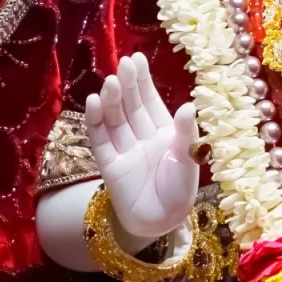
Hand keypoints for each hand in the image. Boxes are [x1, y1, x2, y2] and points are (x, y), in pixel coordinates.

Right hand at [84, 52, 199, 241]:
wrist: (162, 222)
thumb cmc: (180, 191)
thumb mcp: (187, 159)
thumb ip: (185, 133)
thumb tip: (188, 106)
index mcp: (164, 132)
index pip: (150, 101)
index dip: (143, 81)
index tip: (136, 59)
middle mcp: (142, 136)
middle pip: (131, 106)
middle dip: (128, 85)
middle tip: (124, 64)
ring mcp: (124, 149)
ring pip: (115, 119)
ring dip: (112, 100)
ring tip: (111, 81)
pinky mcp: (109, 165)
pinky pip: (101, 140)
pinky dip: (96, 121)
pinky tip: (94, 102)